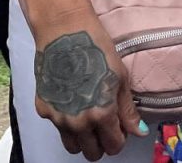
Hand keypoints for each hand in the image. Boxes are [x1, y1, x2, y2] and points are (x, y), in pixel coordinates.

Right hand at [32, 9, 144, 159]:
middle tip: (105, 124)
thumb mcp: (120, 78)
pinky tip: (72, 100)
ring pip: (73, 146)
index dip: (119, 139)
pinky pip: (57, 127)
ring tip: (88, 116)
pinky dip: (65, 121)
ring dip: (83, 138)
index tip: (120, 127)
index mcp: (101, 114)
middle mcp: (78, 122)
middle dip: (102, 143)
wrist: (64, 31)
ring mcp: (57, 117)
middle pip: (92, 153)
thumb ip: (127, 110)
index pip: (113, 146)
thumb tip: (138, 132)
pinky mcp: (43, 108)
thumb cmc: (96, 48)